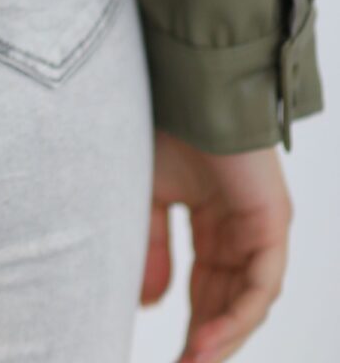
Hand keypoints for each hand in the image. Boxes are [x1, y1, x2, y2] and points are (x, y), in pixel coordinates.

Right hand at [141, 129, 291, 361]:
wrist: (180, 86)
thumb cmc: (161, 126)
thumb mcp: (147, 198)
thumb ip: (151, 249)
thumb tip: (149, 306)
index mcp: (215, 224)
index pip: (207, 290)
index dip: (190, 328)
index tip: (170, 362)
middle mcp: (242, 232)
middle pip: (228, 304)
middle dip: (205, 344)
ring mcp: (261, 230)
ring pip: (247, 303)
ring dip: (220, 340)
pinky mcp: (273, 225)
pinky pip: (261, 287)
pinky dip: (237, 317)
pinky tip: (209, 341)